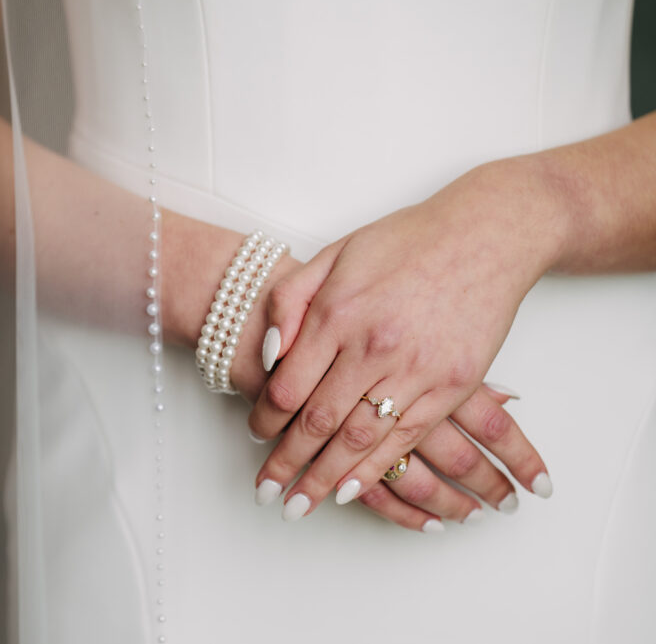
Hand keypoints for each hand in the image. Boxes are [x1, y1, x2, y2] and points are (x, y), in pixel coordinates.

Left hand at [244, 160, 560, 519]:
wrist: (486, 235)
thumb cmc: (406, 241)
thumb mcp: (334, 254)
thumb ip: (290, 299)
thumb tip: (267, 352)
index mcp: (337, 312)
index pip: (287, 385)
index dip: (266, 418)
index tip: (255, 435)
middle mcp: (372, 346)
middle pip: (317, 421)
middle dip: (287, 464)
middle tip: (266, 491)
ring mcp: (415, 368)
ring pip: (358, 440)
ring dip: (324, 479)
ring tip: (300, 506)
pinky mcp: (452, 384)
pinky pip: (406, 439)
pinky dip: (375, 469)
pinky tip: (351, 490)